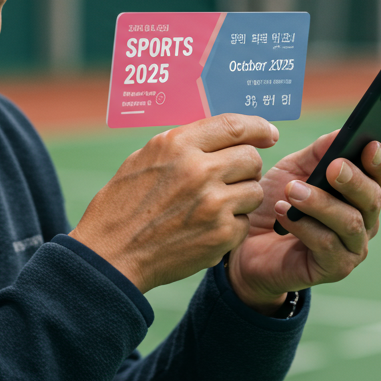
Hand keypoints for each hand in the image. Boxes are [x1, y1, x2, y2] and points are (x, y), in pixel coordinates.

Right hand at [69, 114, 277, 292]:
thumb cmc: (124, 204)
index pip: (234, 125)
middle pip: (251, 158)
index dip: (258, 127)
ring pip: (254, 190)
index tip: (268, 133)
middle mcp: (200, 170)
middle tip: (231, 177)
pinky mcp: (221, 235)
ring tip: (214, 205)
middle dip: (246, 167)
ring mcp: (213, 204)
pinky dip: (231, 225)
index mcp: (179, 145)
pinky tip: (206, 228)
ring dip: (241, 197)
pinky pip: (244, 222)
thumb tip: (221, 134)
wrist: (112, 254)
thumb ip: (184, 144)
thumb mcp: (146, 158)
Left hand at [226, 132, 380, 313]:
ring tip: (292, 190)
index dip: (379, 162)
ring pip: (350, 222)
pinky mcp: (335, 268)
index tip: (369, 145)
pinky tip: (282, 213)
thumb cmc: (277, 203)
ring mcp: (353, 248)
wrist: (249, 245)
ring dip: (321, 203)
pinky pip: (327, 245)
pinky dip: (304, 226)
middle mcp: (364, 221)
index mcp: (359, 194)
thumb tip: (341, 134)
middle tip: (332, 167)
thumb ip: (318, 153)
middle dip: (353, 180)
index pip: (380, 177)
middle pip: (372, 199)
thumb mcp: (294, 169)